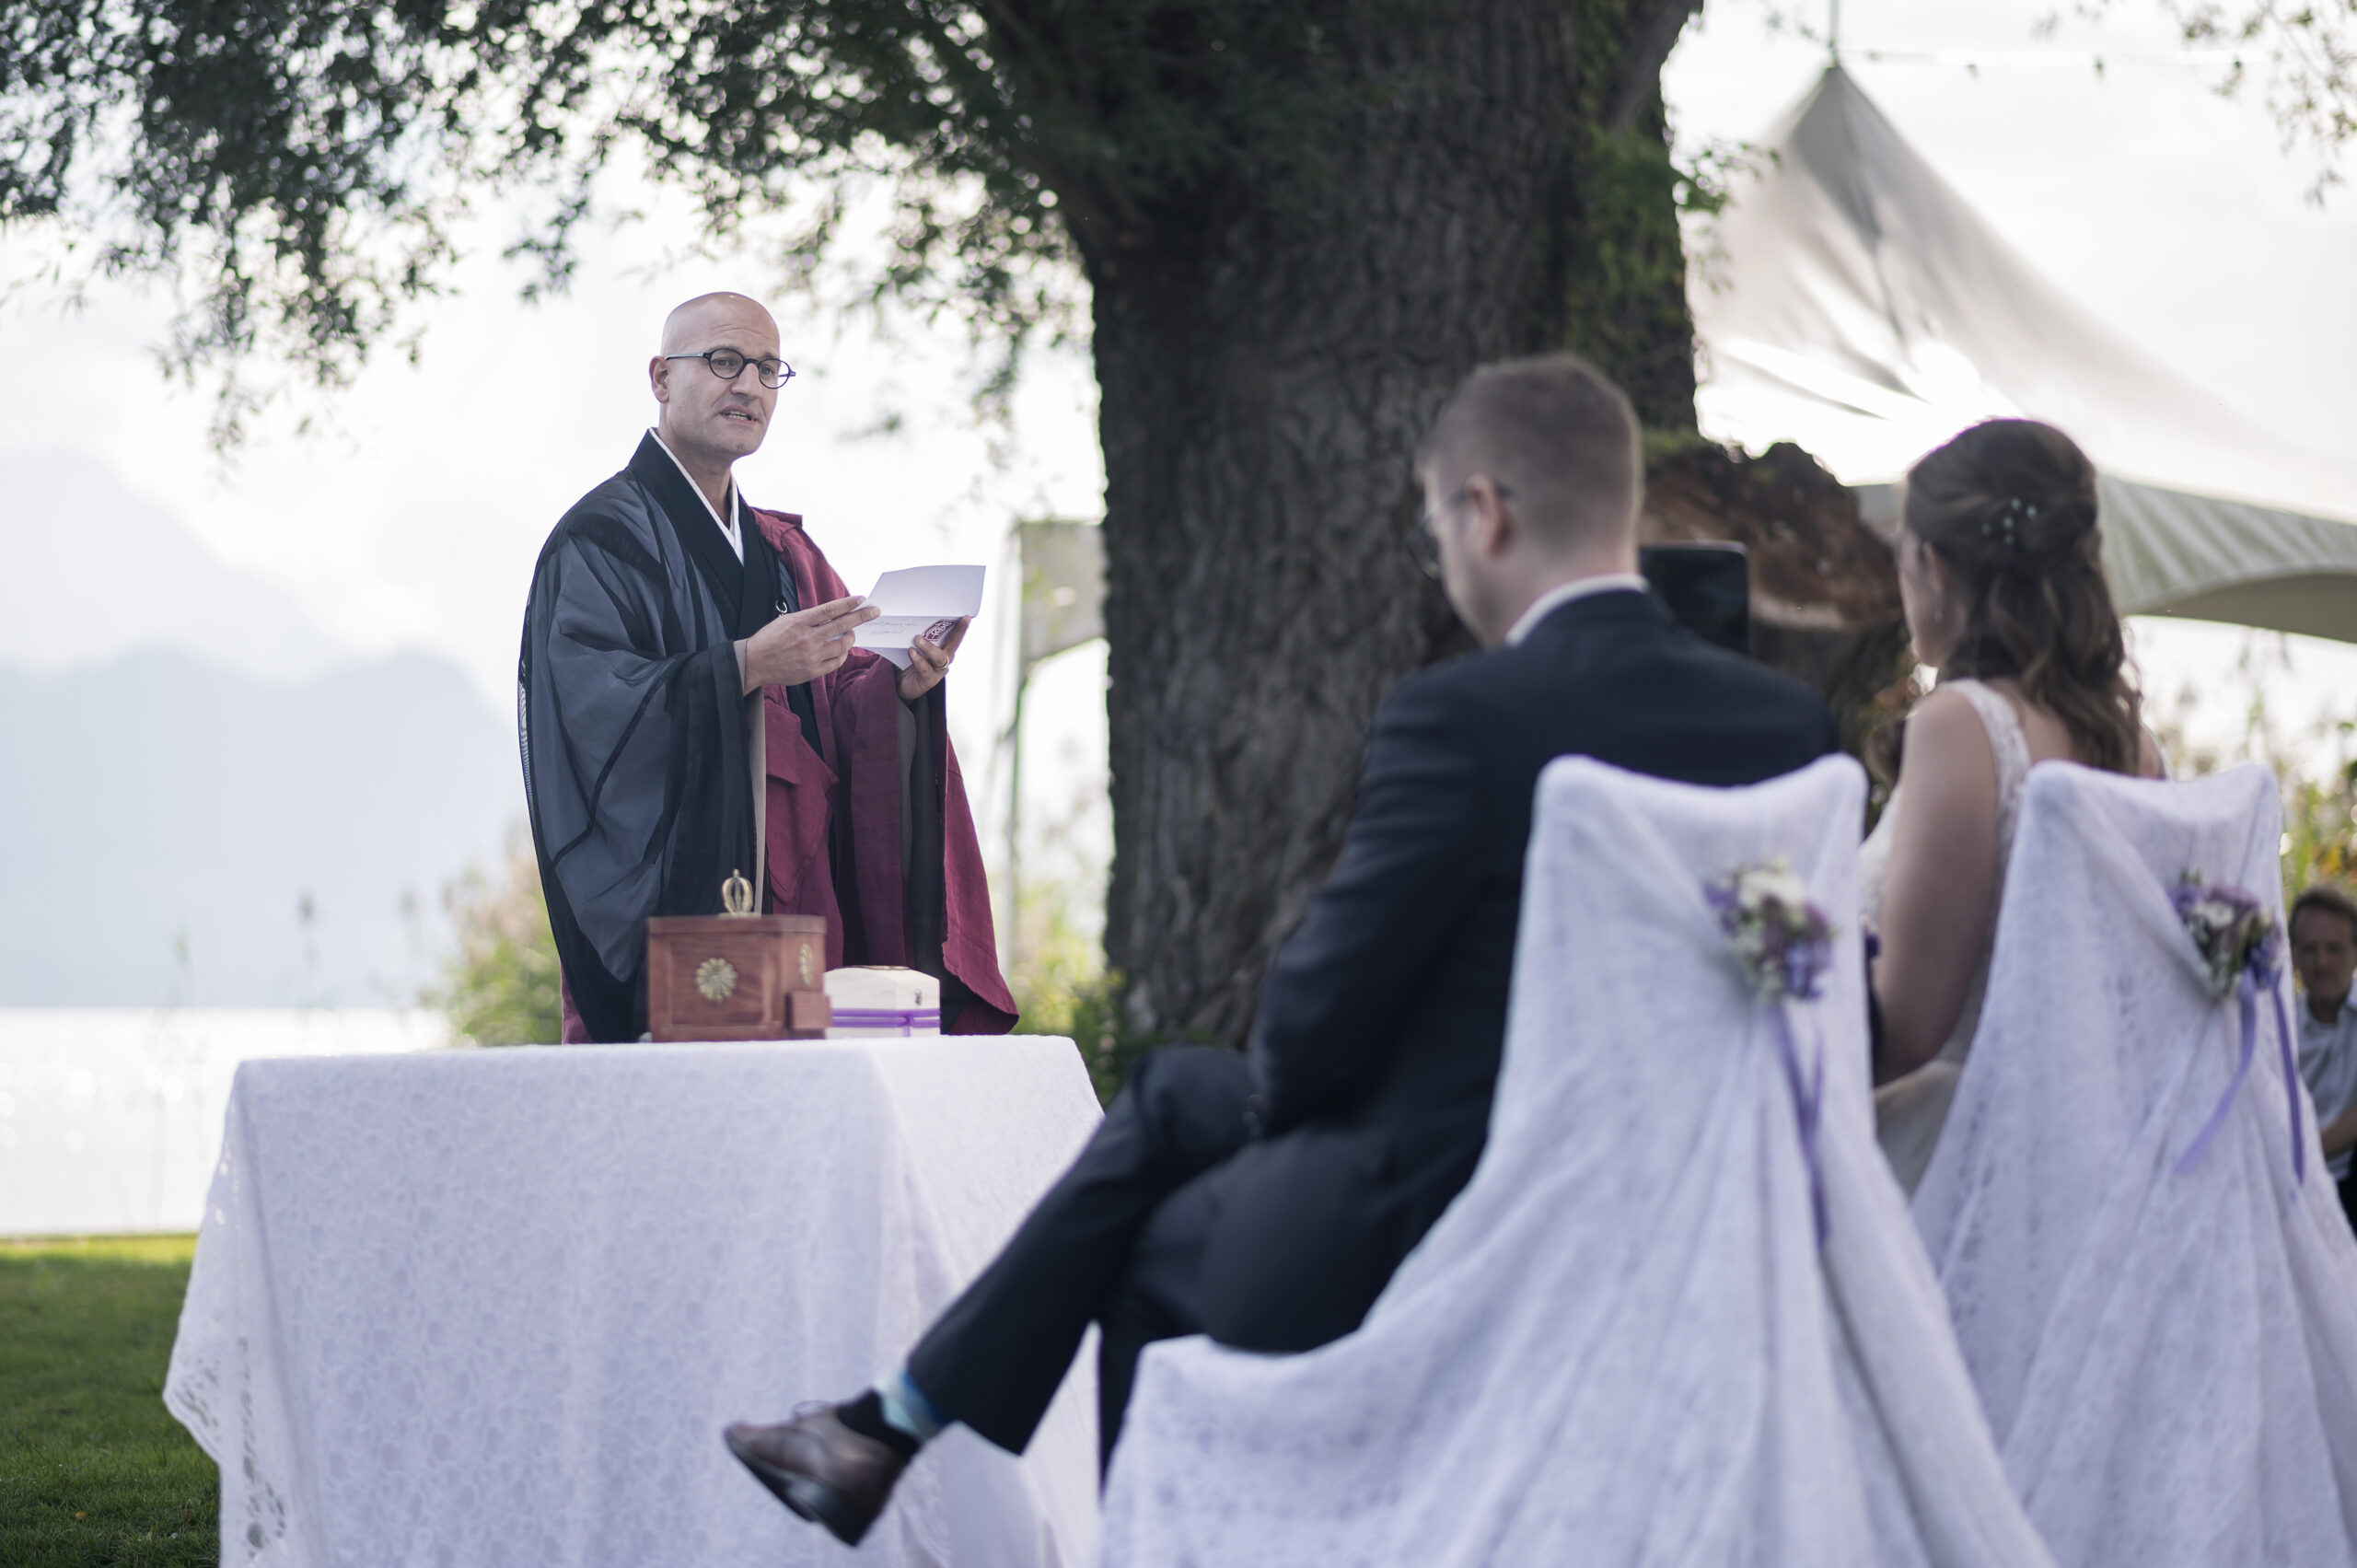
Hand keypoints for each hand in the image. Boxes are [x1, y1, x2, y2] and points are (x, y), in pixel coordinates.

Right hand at [741, 596, 879, 691]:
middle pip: (842, 625)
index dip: (848, 603)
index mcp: (800, 622)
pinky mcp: (812, 671)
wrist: (755, 662)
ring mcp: (811, 656)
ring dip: (851, 638)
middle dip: (861, 617)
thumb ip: (809, 619)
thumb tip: (832, 615)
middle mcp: (808, 638)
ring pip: (842, 646)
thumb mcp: (787, 620)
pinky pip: (836, 662)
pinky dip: (842, 655)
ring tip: (851, 634)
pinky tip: (842, 650)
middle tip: (875, 611)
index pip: (830, 610)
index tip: (861, 599)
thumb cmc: (770, 639)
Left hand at [897, 616, 968, 701]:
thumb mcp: (921, 648)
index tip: (966, 617)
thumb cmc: (916, 662)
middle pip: (953, 645)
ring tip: (917, 638)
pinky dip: (918, 659)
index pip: (955, 636)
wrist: (908, 684)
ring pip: (938, 657)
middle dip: (956, 632)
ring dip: (928, 647)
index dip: (961, 628)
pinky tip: (911, 652)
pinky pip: (924, 668)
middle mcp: (946, 659)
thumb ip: (922, 637)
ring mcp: (939, 670)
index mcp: (946, 650)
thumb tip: (915, 622)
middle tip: (948, 622)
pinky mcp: (929, 679)